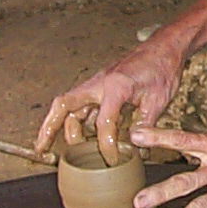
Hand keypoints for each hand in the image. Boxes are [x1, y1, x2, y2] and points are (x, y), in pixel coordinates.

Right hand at [34, 32, 186, 166]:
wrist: (164, 48)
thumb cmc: (162, 69)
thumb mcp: (159, 100)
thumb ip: (144, 125)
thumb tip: (134, 149)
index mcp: (116, 86)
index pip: (103, 123)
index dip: (106, 145)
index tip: (112, 159)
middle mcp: (100, 83)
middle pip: (65, 105)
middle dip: (50, 128)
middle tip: (42, 150)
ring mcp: (98, 84)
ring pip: (70, 106)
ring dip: (60, 127)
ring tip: (51, 147)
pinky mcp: (101, 87)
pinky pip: (81, 105)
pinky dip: (75, 120)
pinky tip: (77, 136)